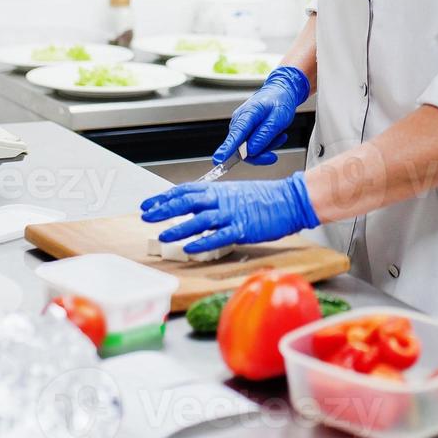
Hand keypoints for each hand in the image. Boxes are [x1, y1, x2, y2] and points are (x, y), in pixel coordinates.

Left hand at [139, 172, 320, 253]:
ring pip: (200, 219)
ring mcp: (232, 213)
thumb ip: (215, 201)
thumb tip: (195, 209)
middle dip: (164, 209)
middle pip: (187, 202)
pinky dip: (204, 242)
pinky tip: (191, 248)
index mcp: (219, 189)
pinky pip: (219, 235)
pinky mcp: (243, 228)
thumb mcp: (235, 194)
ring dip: (179, 227)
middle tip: (146, 215)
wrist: (291, 199)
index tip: (148, 204)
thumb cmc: (266, 198)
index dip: (164, 197)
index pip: (185, 190)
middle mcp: (222, 199)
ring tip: (163, 234)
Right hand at [212, 65, 310, 165]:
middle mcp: (239, 121)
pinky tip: (276, 136)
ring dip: (266, 147)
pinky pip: (252, 146)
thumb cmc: (280, 102)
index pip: (235, 134)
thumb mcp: (279, 119)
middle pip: (241, 148)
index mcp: (247, 114)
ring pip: (248, 149)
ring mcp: (240, 126)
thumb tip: (251, 151)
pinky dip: (265, 144)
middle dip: (260, 153)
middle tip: (275, 151)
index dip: (227, 148)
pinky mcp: (244, 130)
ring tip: (279, 135)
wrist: (280, 92)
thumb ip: (264, 135)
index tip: (218, 159)